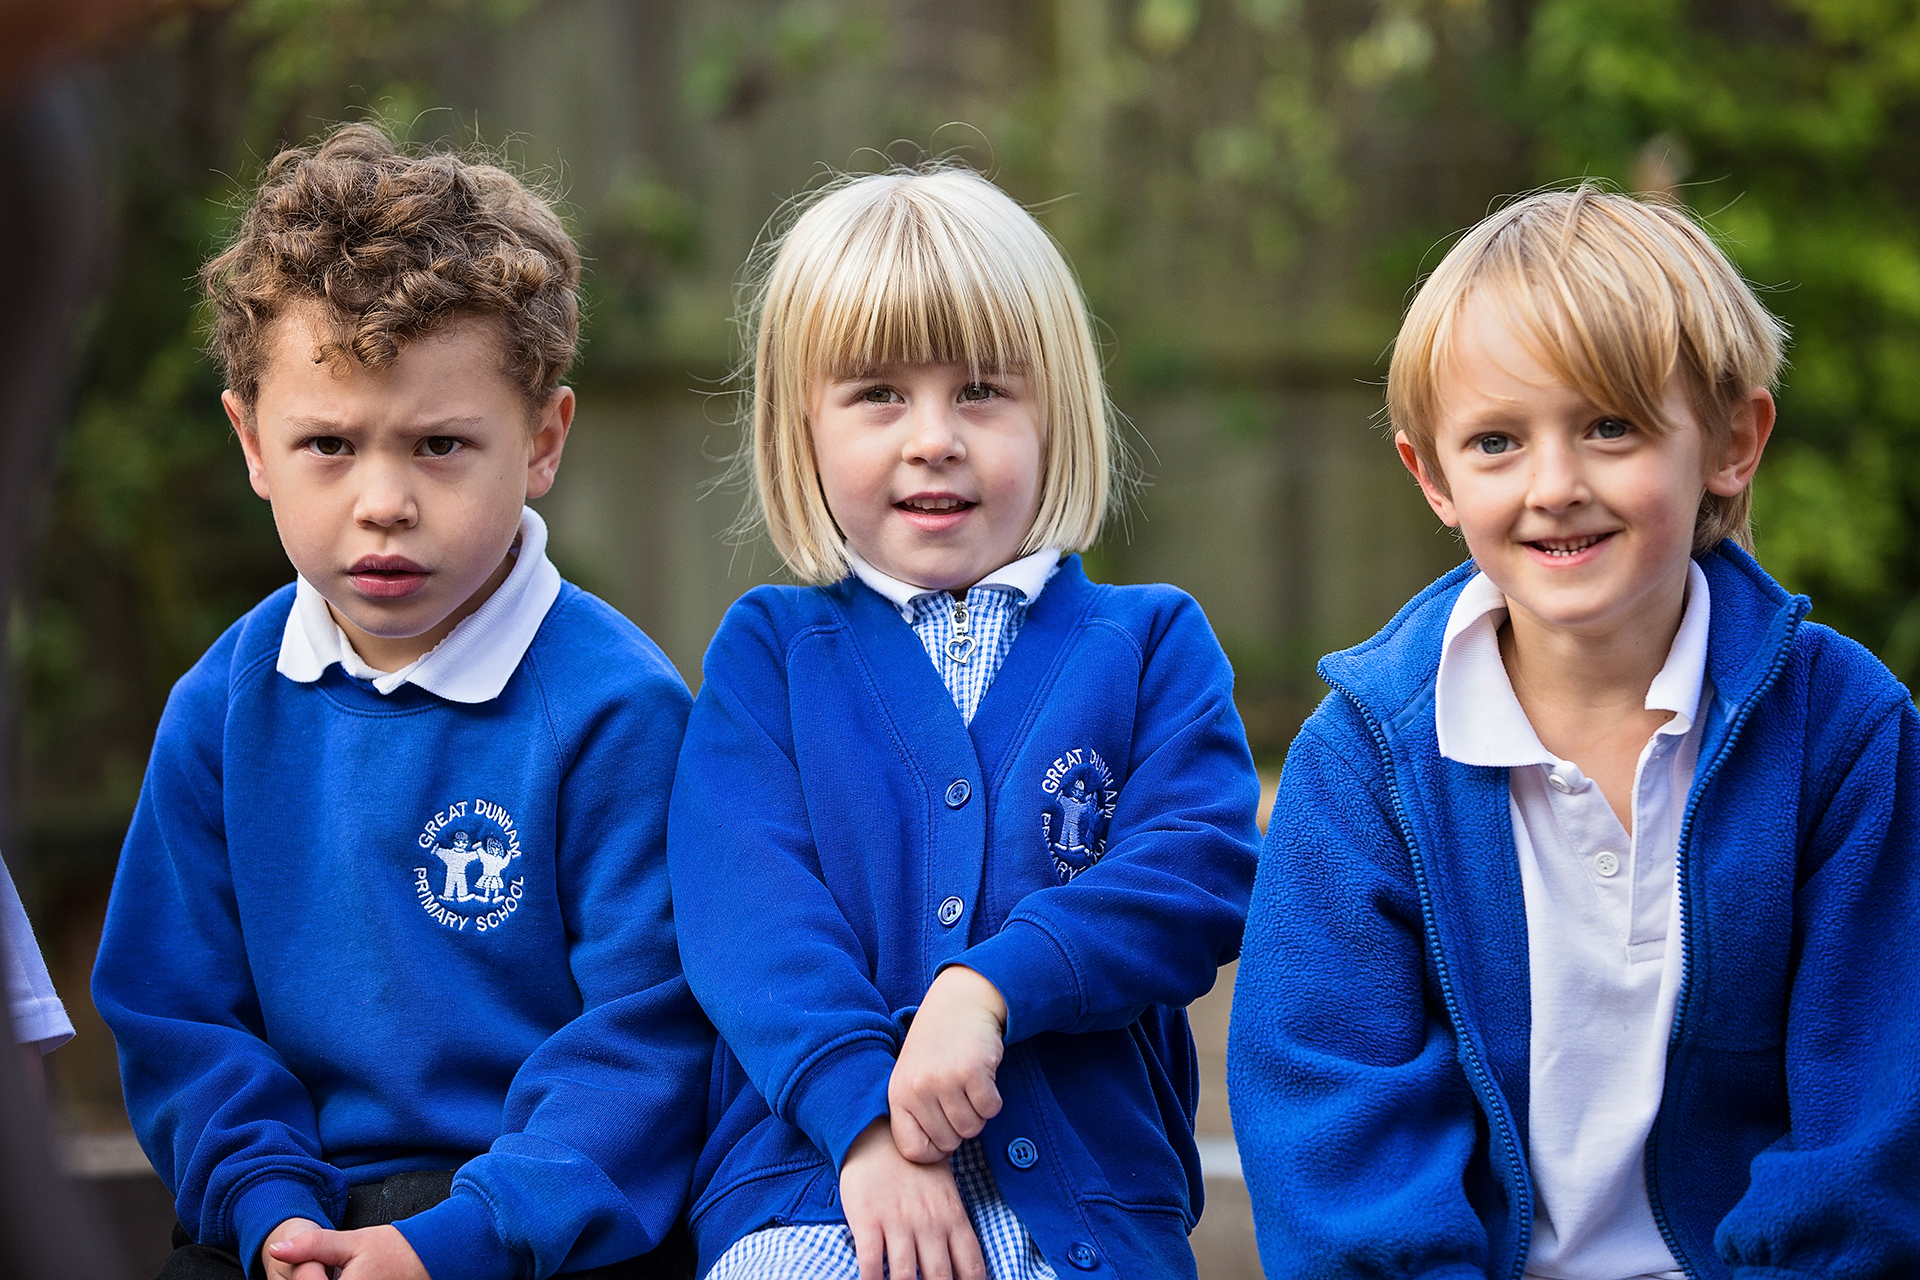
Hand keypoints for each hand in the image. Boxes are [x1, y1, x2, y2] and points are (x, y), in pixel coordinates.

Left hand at [266, 1223, 429, 1279]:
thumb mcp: (352, 1241)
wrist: (428, 1259)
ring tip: (345, 1271)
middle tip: (336, 1267)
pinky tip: (348, 1277)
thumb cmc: (394, 1251)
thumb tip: (276, 1249)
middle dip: (315, 1278)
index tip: (316, 1266)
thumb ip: (312, 1245)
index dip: (303, 1276)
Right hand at [840, 1120, 983, 1279]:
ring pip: (905, 1277)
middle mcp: (928, 1223)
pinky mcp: (868, 1220)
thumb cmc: (915, 1166)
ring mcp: (898, 1222)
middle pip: (940, 1278)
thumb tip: (963, 1264)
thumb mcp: (946, 1190)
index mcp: (952, 1216)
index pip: (971, 1265)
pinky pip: (870, 1263)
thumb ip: (954, 1225)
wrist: (878, 1133)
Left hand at [889, 966, 1007, 1162]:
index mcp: (898, 1094)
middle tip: (960, 1096)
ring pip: (972, 1129)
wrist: (961, 1000)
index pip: (914, 1152)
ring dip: (978, 1112)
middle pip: (949, 1143)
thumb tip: (932, 1156)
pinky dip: (993, 1099)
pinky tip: (984, 1076)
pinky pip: (990, 1109)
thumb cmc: (938, 1044)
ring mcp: (944, 1080)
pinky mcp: (972, 1071)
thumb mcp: (914, 1076)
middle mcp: (917, 1089)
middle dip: (960, 1126)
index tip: (944, 1131)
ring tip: (969, 1084)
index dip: (935, 1149)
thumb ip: (916, 1114)